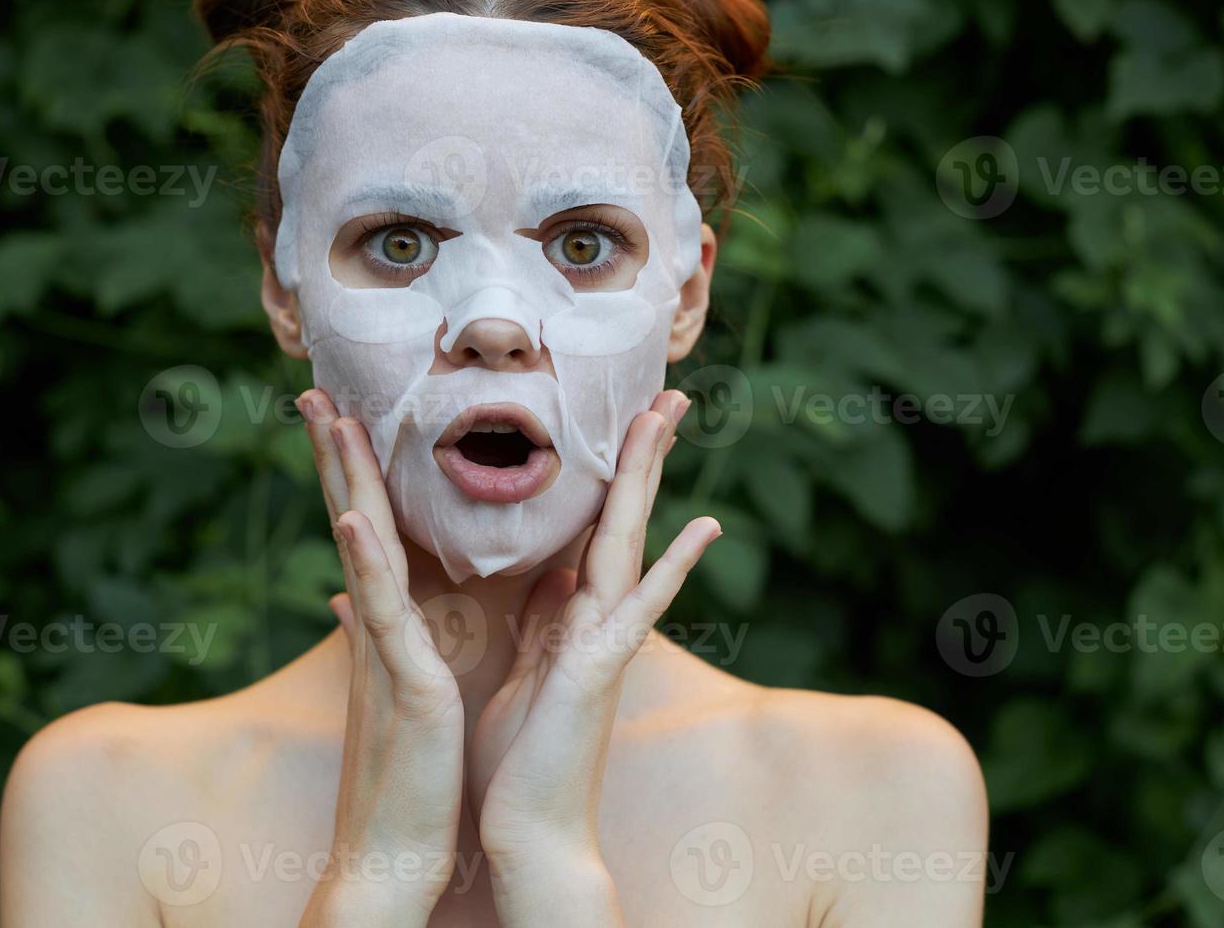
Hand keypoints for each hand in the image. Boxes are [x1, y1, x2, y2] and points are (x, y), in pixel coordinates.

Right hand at [295, 389, 463, 926]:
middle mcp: (374, 628)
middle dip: (336, 453)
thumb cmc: (406, 779)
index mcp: (386, 628)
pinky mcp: (404, 684)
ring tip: (330, 416)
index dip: (355, 473)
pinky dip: (364, 561)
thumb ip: (385, 638)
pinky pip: (381, 614)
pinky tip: (351, 514)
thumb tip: (354, 600)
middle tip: (315, 386)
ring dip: (345, 479)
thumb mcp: (401, 692)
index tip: (347, 414)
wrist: (393, 857)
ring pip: (362, 548)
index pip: (370, 532)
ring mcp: (383, 652)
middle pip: (355, 521)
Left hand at [468, 390, 721, 922]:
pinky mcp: (603, 669)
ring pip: (631, 541)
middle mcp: (599, 618)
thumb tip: (548, 575)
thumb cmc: (517, 758)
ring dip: (648, 478)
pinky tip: (705, 527)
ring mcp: (608, 640)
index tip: (615, 420)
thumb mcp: (520, 669)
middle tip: (663, 391)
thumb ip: (537, 620)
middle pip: (621, 518)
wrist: (528, 830)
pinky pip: (640, 608)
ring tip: (667, 416)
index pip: (592, 527)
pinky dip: (674, 568)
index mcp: (572, 616)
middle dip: (639, 454)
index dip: (604, 473)